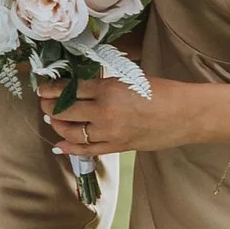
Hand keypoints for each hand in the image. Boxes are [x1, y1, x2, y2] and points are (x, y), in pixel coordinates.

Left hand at [38, 73, 220, 159]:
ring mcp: (109, 132)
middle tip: (43, 102)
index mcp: (107, 88)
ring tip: (52, 119)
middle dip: (48, 106)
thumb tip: (80, 86)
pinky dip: (69, 148)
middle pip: (64, 111)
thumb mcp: (129, 78)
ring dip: (57, 125)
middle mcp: (103, 111)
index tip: (43, 88)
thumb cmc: (162, 91)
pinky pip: (86, 150)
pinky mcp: (117, 146)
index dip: (51, 89)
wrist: (186, 114)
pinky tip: (58, 144)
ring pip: (71, 132)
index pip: (69, 89)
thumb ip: (104, 84)